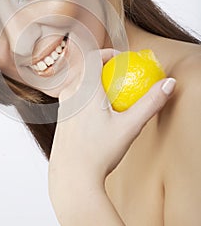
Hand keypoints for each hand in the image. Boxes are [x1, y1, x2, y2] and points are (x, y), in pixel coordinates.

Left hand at [48, 48, 175, 187]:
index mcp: (84, 90)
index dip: (107, 53)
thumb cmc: (99, 152)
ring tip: (110, 93)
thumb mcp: (130, 126)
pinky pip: (73, 96)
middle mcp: (70, 94)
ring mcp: (63, 106)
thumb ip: (150, 103)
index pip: (91, 57)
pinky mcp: (61, 117)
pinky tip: (99, 113)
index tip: (121, 58)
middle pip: (84, 68)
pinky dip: (86, 94)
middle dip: (102, 66)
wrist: (72, 176)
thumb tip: (168, 83)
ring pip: (78, 83)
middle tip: (118, 74)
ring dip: (93, 81)